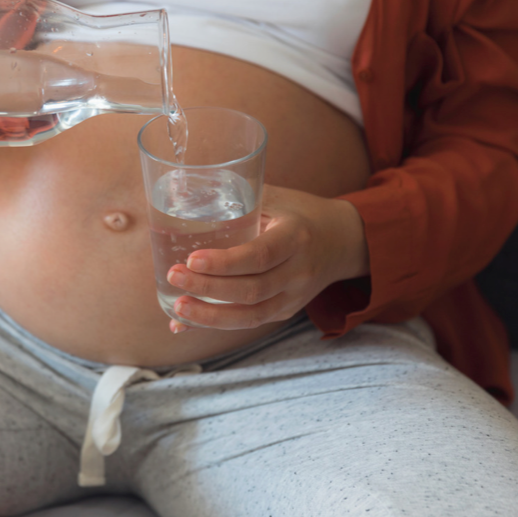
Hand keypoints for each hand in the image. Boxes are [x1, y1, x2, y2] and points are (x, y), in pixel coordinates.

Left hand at [165, 185, 369, 332]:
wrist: (344, 241)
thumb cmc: (301, 213)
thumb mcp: (278, 198)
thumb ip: (240, 197)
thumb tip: (186, 191)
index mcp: (296, 237)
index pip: (259, 256)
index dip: (225, 262)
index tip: (191, 259)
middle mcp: (298, 272)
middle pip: (251, 290)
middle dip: (208, 288)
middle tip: (174, 275)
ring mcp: (294, 297)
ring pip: (250, 316)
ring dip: (209, 316)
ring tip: (177, 308)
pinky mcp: (285, 311)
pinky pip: (249, 322)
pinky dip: (214, 325)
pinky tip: (182, 324)